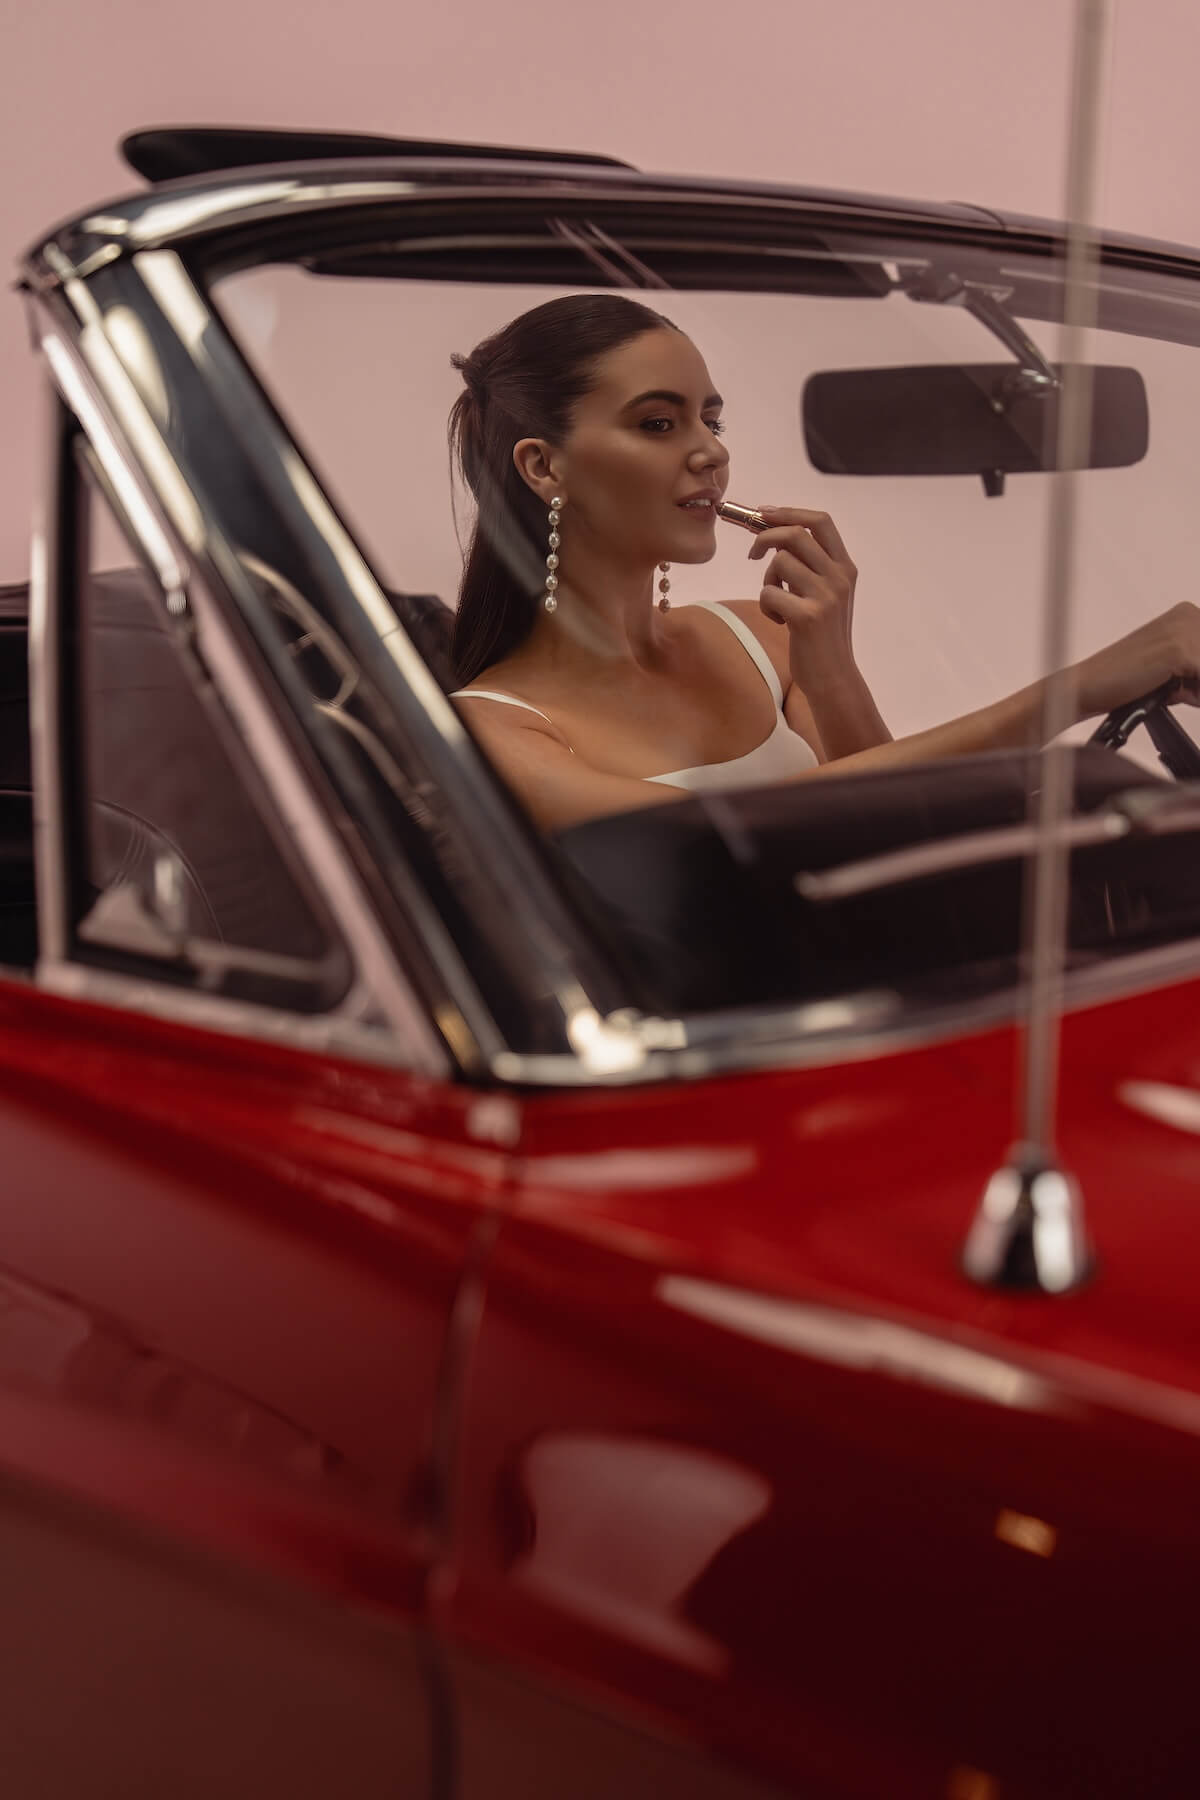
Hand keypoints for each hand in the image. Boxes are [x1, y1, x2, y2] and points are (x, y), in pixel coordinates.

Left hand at [748, 505, 857, 685]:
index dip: (789, 512)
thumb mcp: (823, 594)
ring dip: (768, 580)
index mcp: (845, 567)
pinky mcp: (808, 616)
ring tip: (778, 603)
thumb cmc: (820, 635)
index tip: (764, 513)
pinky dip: (766, 606)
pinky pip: (768, 592)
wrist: (833, 676)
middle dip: (765, 536)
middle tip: (752, 553)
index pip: (821, 521)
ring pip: (779, 562)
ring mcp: (826, 596)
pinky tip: (780, 622)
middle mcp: (839, 576)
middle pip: (795, 533)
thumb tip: (772, 535)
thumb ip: (808, 566)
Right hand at [1073, 601, 1199, 719]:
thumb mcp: (1172, 669)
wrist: (1088, 685)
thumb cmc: (1122, 679)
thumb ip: (1196, 669)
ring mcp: (1186, 629)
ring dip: (1196, 690)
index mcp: (1188, 614)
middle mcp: (1189, 614)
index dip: (1198, 674)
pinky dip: (1192, 696)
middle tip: (1178, 689)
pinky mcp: (1180, 650)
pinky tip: (1167, 691)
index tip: (1190, 682)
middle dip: (1198, 682)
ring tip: (1169, 689)